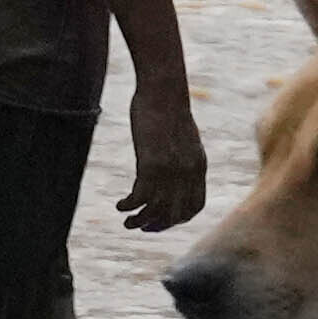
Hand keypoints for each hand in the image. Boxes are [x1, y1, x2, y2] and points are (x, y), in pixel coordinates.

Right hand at [123, 95, 216, 233]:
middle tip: (142, 226)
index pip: (195, 205)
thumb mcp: (182, 137)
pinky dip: (129, 206)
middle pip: (176, 213)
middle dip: (158, 225)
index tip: (163, 220)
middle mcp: (187, 173)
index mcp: (198, 167)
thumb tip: (172, 166)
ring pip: (157, 210)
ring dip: (141, 221)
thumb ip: (182, 156)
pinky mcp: (151, 164)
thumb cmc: (168, 108)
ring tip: (127, 224)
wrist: (163, 92)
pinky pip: (140, 197)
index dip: (179, 218)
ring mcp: (170, 170)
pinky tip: (119, 205)